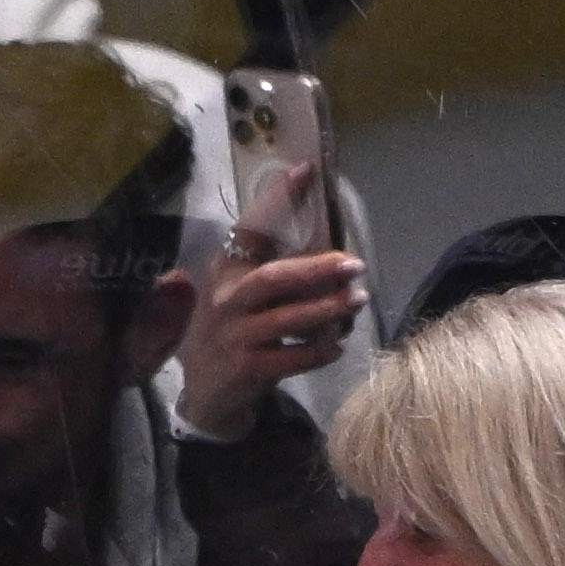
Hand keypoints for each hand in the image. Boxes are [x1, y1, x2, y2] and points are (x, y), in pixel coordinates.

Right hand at [172, 170, 364, 444]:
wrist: (207, 394)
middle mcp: (225, 300)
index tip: (306, 171)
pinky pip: (291, 358)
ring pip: (286, 318)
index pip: (250, 228)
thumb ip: (270, 272)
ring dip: (327, 309)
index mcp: (225, 271)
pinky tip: (339, 345)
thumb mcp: (239, 296)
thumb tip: (325, 250)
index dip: (276, 198)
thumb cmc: (233, 334)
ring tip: (357, 300)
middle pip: (272, 277)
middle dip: (316, 268)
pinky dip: (318, 351)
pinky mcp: (246, 370)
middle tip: (354, 264)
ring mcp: (235, 337)